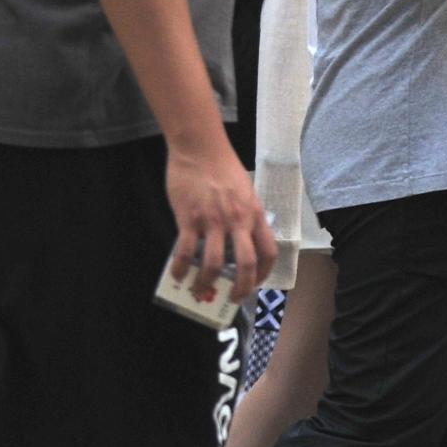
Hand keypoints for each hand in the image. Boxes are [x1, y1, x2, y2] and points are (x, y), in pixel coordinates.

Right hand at [161, 139, 276, 300]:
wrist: (199, 148)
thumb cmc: (221, 167)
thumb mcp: (244, 191)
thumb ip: (243, 215)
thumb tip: (236, 239)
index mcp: (254, 214)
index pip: (268, 252)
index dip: (264, 273)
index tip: (255, 283)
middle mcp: (237, 221)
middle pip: (246, 264)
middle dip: (240, 289)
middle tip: (232, 299)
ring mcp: (213, 221)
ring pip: (215, 264)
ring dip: (207, 283)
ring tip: (199, 291)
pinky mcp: (189, 219)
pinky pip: (186, 252)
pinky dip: (181, 268)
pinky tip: (177, 275)